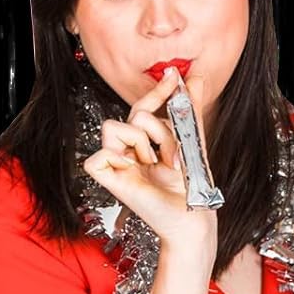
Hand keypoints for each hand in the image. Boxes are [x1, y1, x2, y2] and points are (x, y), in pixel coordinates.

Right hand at [81, 68, 217, 258]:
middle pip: (133, 112)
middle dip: (159, 129)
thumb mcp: (191, 140)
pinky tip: (134, 171)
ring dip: (142, 143)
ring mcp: (118, 163)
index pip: (142, 107)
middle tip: (172, 153)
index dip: (157, 91)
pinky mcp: (108, 179)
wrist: (192, 216)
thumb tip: (195, 77)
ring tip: (154, 164)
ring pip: (114, 126)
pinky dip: (117, 158)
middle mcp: (129, 150)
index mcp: (146, 142)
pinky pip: (97, 155)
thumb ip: (189, 108)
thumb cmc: (190, 187)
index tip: (174, 77)